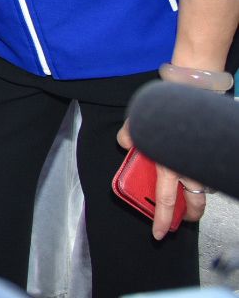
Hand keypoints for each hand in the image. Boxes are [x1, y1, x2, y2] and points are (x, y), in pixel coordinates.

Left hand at [118, 122, 205, 238]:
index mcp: (168, 166)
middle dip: (188, 215)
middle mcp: (189, 170)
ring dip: (196, 195)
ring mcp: (202, 165)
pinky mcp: (209, 158)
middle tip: (181, 218)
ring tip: (187, 195)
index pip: (165, 201)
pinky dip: (202, 176)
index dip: (161, 220)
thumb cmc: (166, 112)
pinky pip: (208, 174)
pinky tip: (193, 170)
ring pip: (204, 190)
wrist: (188, 100)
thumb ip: (129, 135)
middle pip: (194, 204)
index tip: (159, 233)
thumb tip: (126, 144)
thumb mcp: (138, 122)